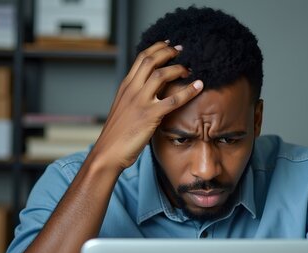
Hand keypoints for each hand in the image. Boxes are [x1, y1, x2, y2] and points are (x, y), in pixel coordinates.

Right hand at [91, 41, 203, 170]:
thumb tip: (150, 92)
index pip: (141, 58)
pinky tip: (199, 87)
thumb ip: (135, 97)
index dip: (157, 48)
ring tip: (189, 69)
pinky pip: (173, 100)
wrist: (108, 152)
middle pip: (151, 61)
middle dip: (168, 52)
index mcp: (126, 86)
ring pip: (161, 75)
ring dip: (178, 68)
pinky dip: (188, 91)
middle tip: (182, 51)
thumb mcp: (124, 108)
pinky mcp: (149, 116)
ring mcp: (140, 102)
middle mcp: (132, 90)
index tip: (169, 44)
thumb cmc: (117, 134)